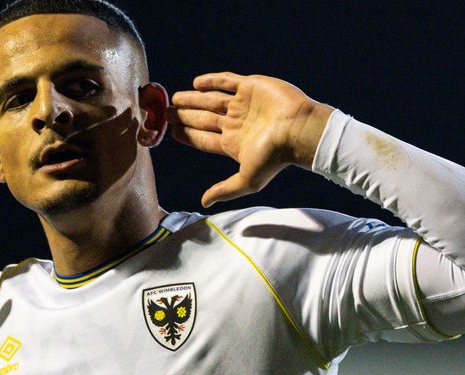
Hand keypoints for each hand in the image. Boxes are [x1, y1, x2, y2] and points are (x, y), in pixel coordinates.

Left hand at [169, 72, 333, 207]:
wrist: (298, 130)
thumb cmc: (274, 157)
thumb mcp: (247, 180)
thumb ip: (224, 190)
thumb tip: (204, 202)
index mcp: (233, 143)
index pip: (203, 139)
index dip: (187, 136)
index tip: (171, 131)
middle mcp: (236, 123)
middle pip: (203, 119)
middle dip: (185, 116)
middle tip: (165, 113)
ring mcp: (243, 105)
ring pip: (211, 100)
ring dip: (193, 99)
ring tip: (175, 98)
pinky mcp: (251, 86)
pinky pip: (228, 81)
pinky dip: (212, 81)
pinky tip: (196, 83)